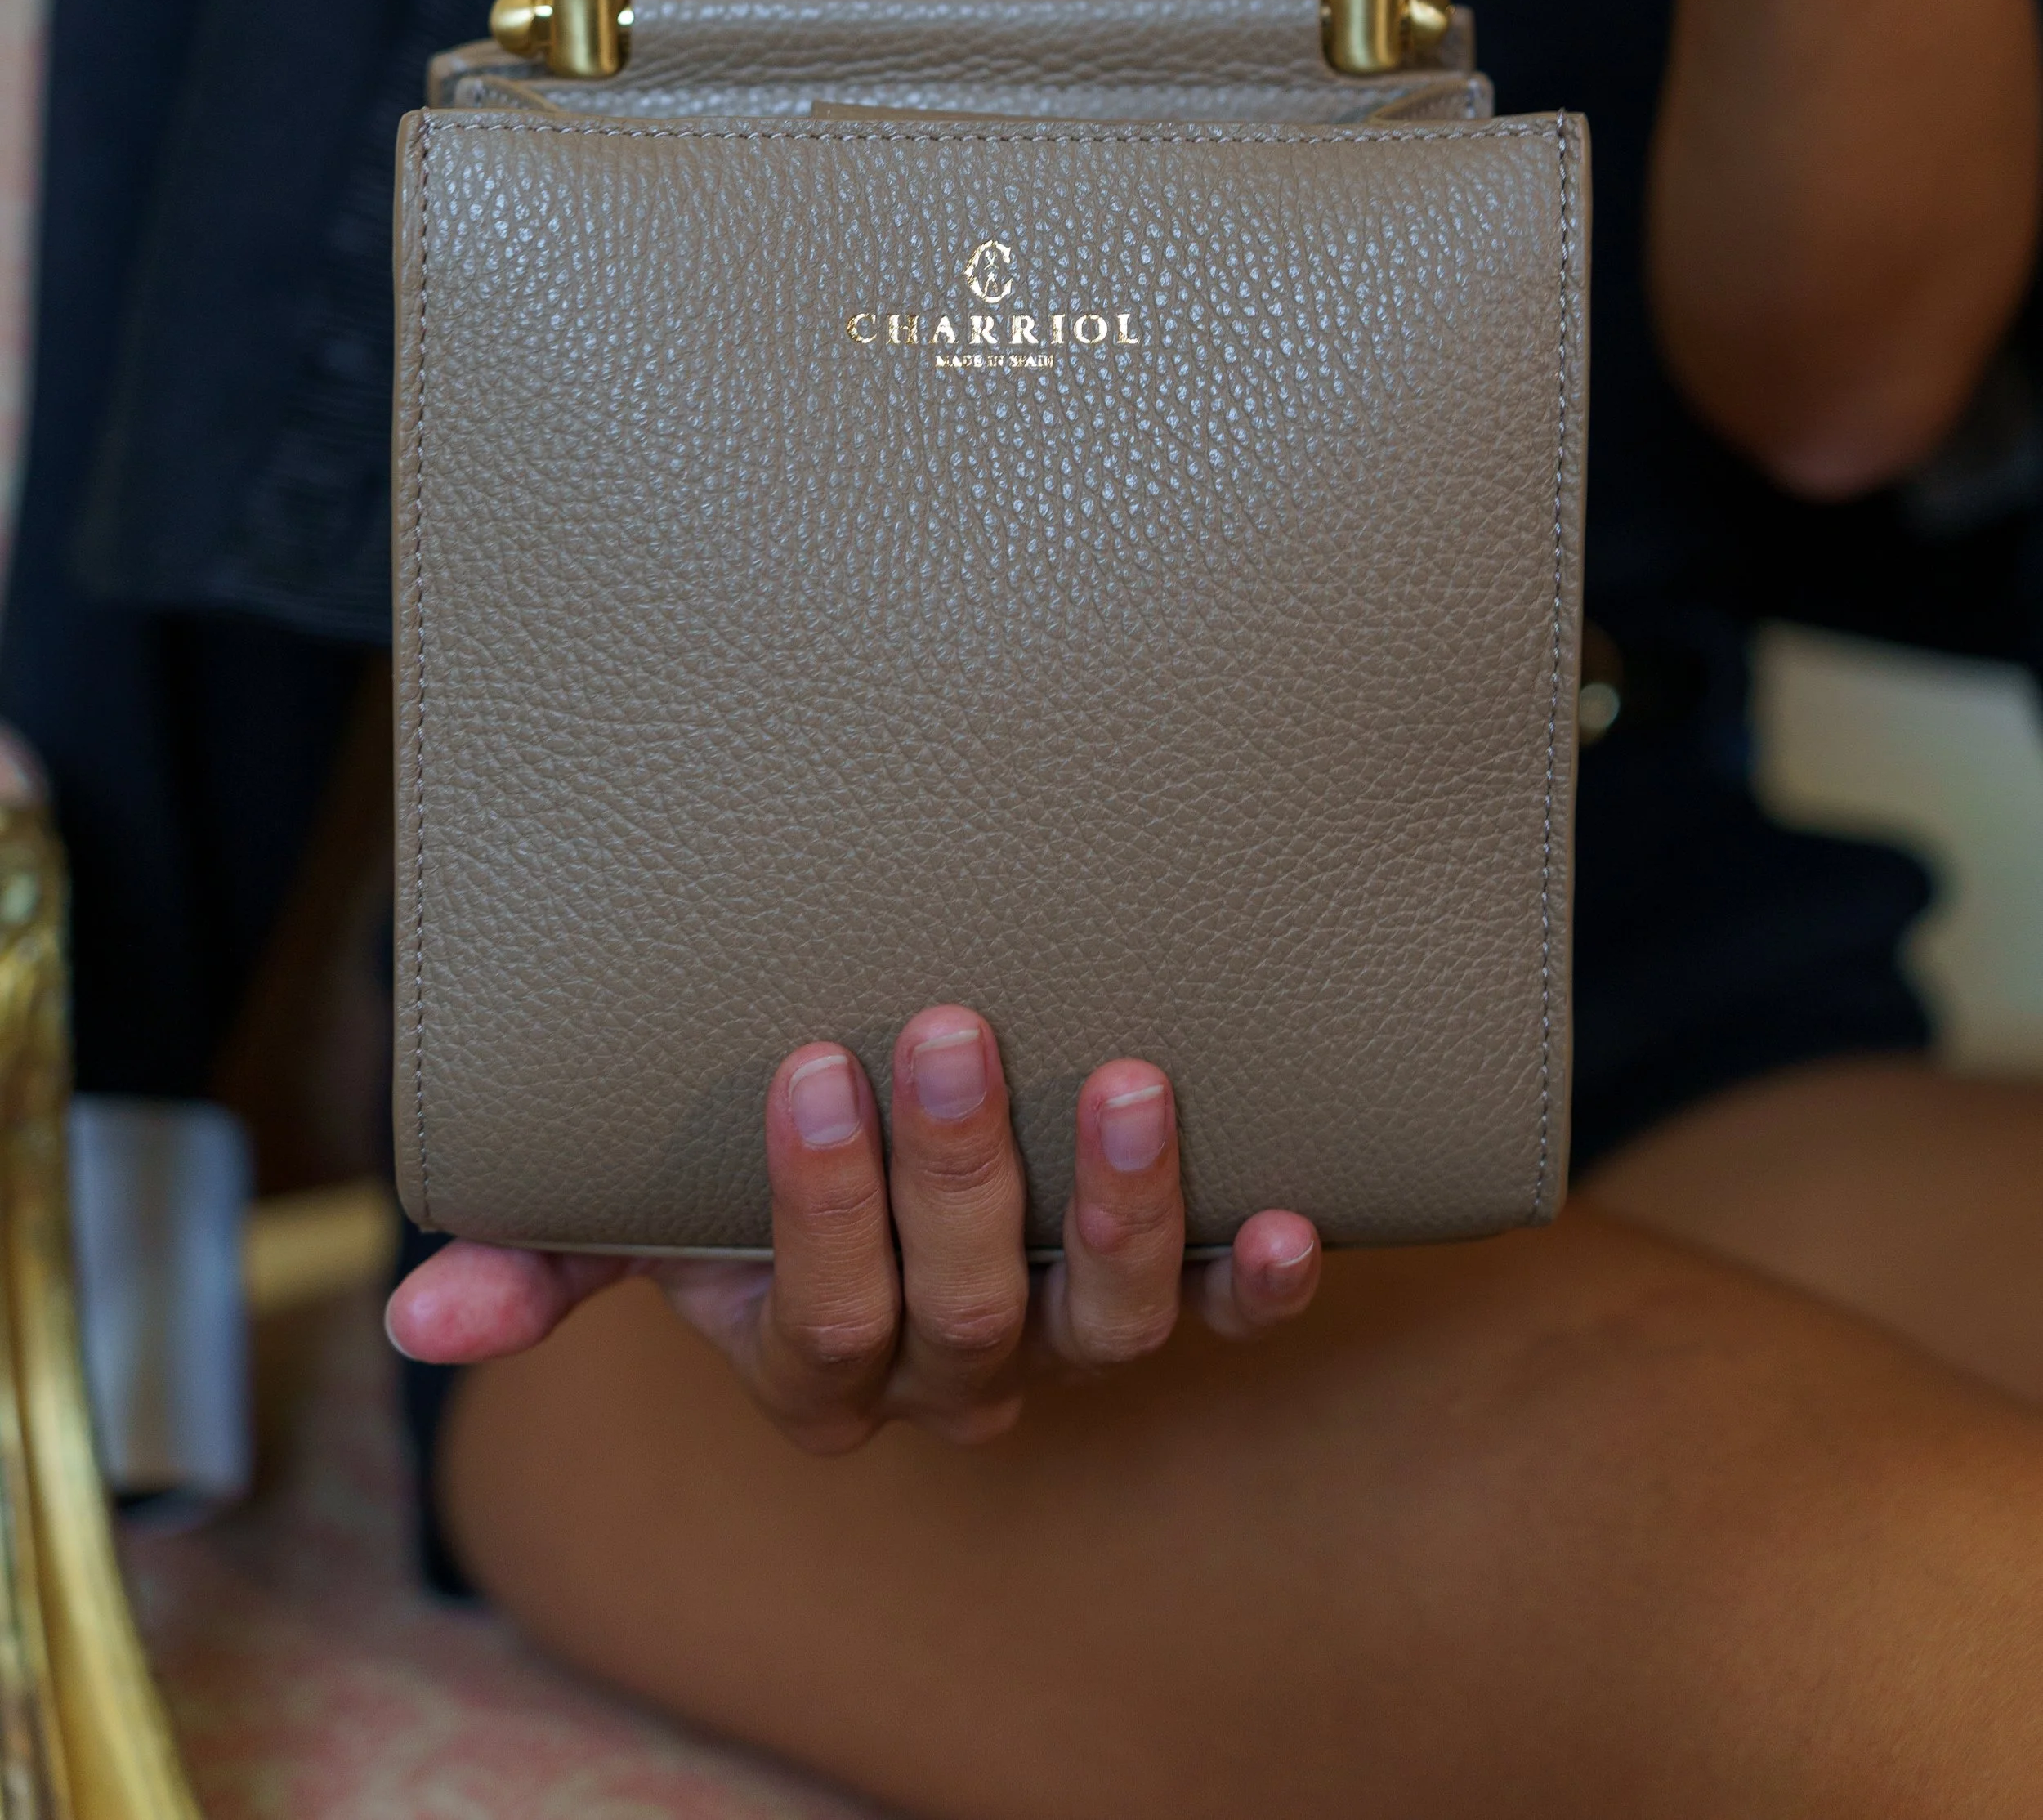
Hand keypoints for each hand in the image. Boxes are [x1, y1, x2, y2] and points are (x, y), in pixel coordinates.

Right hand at [387, 1004, 1321, 1451]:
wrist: (882, 1129)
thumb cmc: (741, 1163)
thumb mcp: (637, 1202)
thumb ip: (547, 1249)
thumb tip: (422, 1311)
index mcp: (814, 1355)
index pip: (818, 1319)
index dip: (818, 1209)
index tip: (811, 1062)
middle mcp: (946, 1367)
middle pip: (961, 1315)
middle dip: (959, 1176)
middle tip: (946, 1026)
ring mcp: (1061, 1331)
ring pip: (1102, 1328)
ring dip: (1125, 1216)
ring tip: (1135, 1084)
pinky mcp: (1162, 1284)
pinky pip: (1221, 1312)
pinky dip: (1257, 1276)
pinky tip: (1290, 1216)